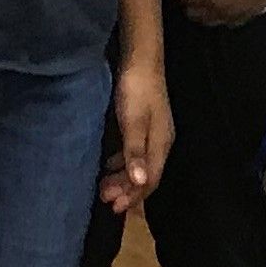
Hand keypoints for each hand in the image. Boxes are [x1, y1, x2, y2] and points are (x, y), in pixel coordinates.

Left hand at [102, 58, 172, 212]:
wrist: (141, 58)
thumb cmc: (136, 90)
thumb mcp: (133, 122)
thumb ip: (135, 152)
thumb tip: (141, 182)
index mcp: (161, 144)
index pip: (150, 180)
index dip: (134, 196)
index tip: (114, 208)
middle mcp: (160, 141)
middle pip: (146, 174)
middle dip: (127, 190)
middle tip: (104, 198)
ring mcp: (153, 132)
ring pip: (140, 164)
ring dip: (123, 178)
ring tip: (104, 186)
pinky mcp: (144, 123)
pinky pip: (135, 153)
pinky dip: (123, 163)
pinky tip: (110, 164)